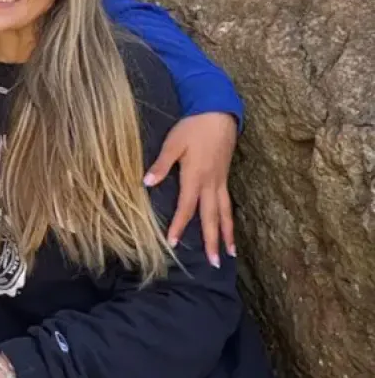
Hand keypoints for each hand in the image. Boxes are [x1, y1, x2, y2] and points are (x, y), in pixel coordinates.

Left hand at [145, 112, 238, 266]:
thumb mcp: (173, 143)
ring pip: (225, 213)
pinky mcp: (225, 177)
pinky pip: (228, 204)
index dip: (180, 226)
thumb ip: (161, 165)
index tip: (173, 244)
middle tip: (214, 263)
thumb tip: (147, 183)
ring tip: (229, 254)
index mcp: (196, 177)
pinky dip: (230, 219)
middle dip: (212, 240)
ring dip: (226, 234)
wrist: (219, 114)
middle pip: (212, 217)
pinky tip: (229, 228)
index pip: (187, 207)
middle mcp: (211, 184)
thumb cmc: (193, 128)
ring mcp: (221, 181)